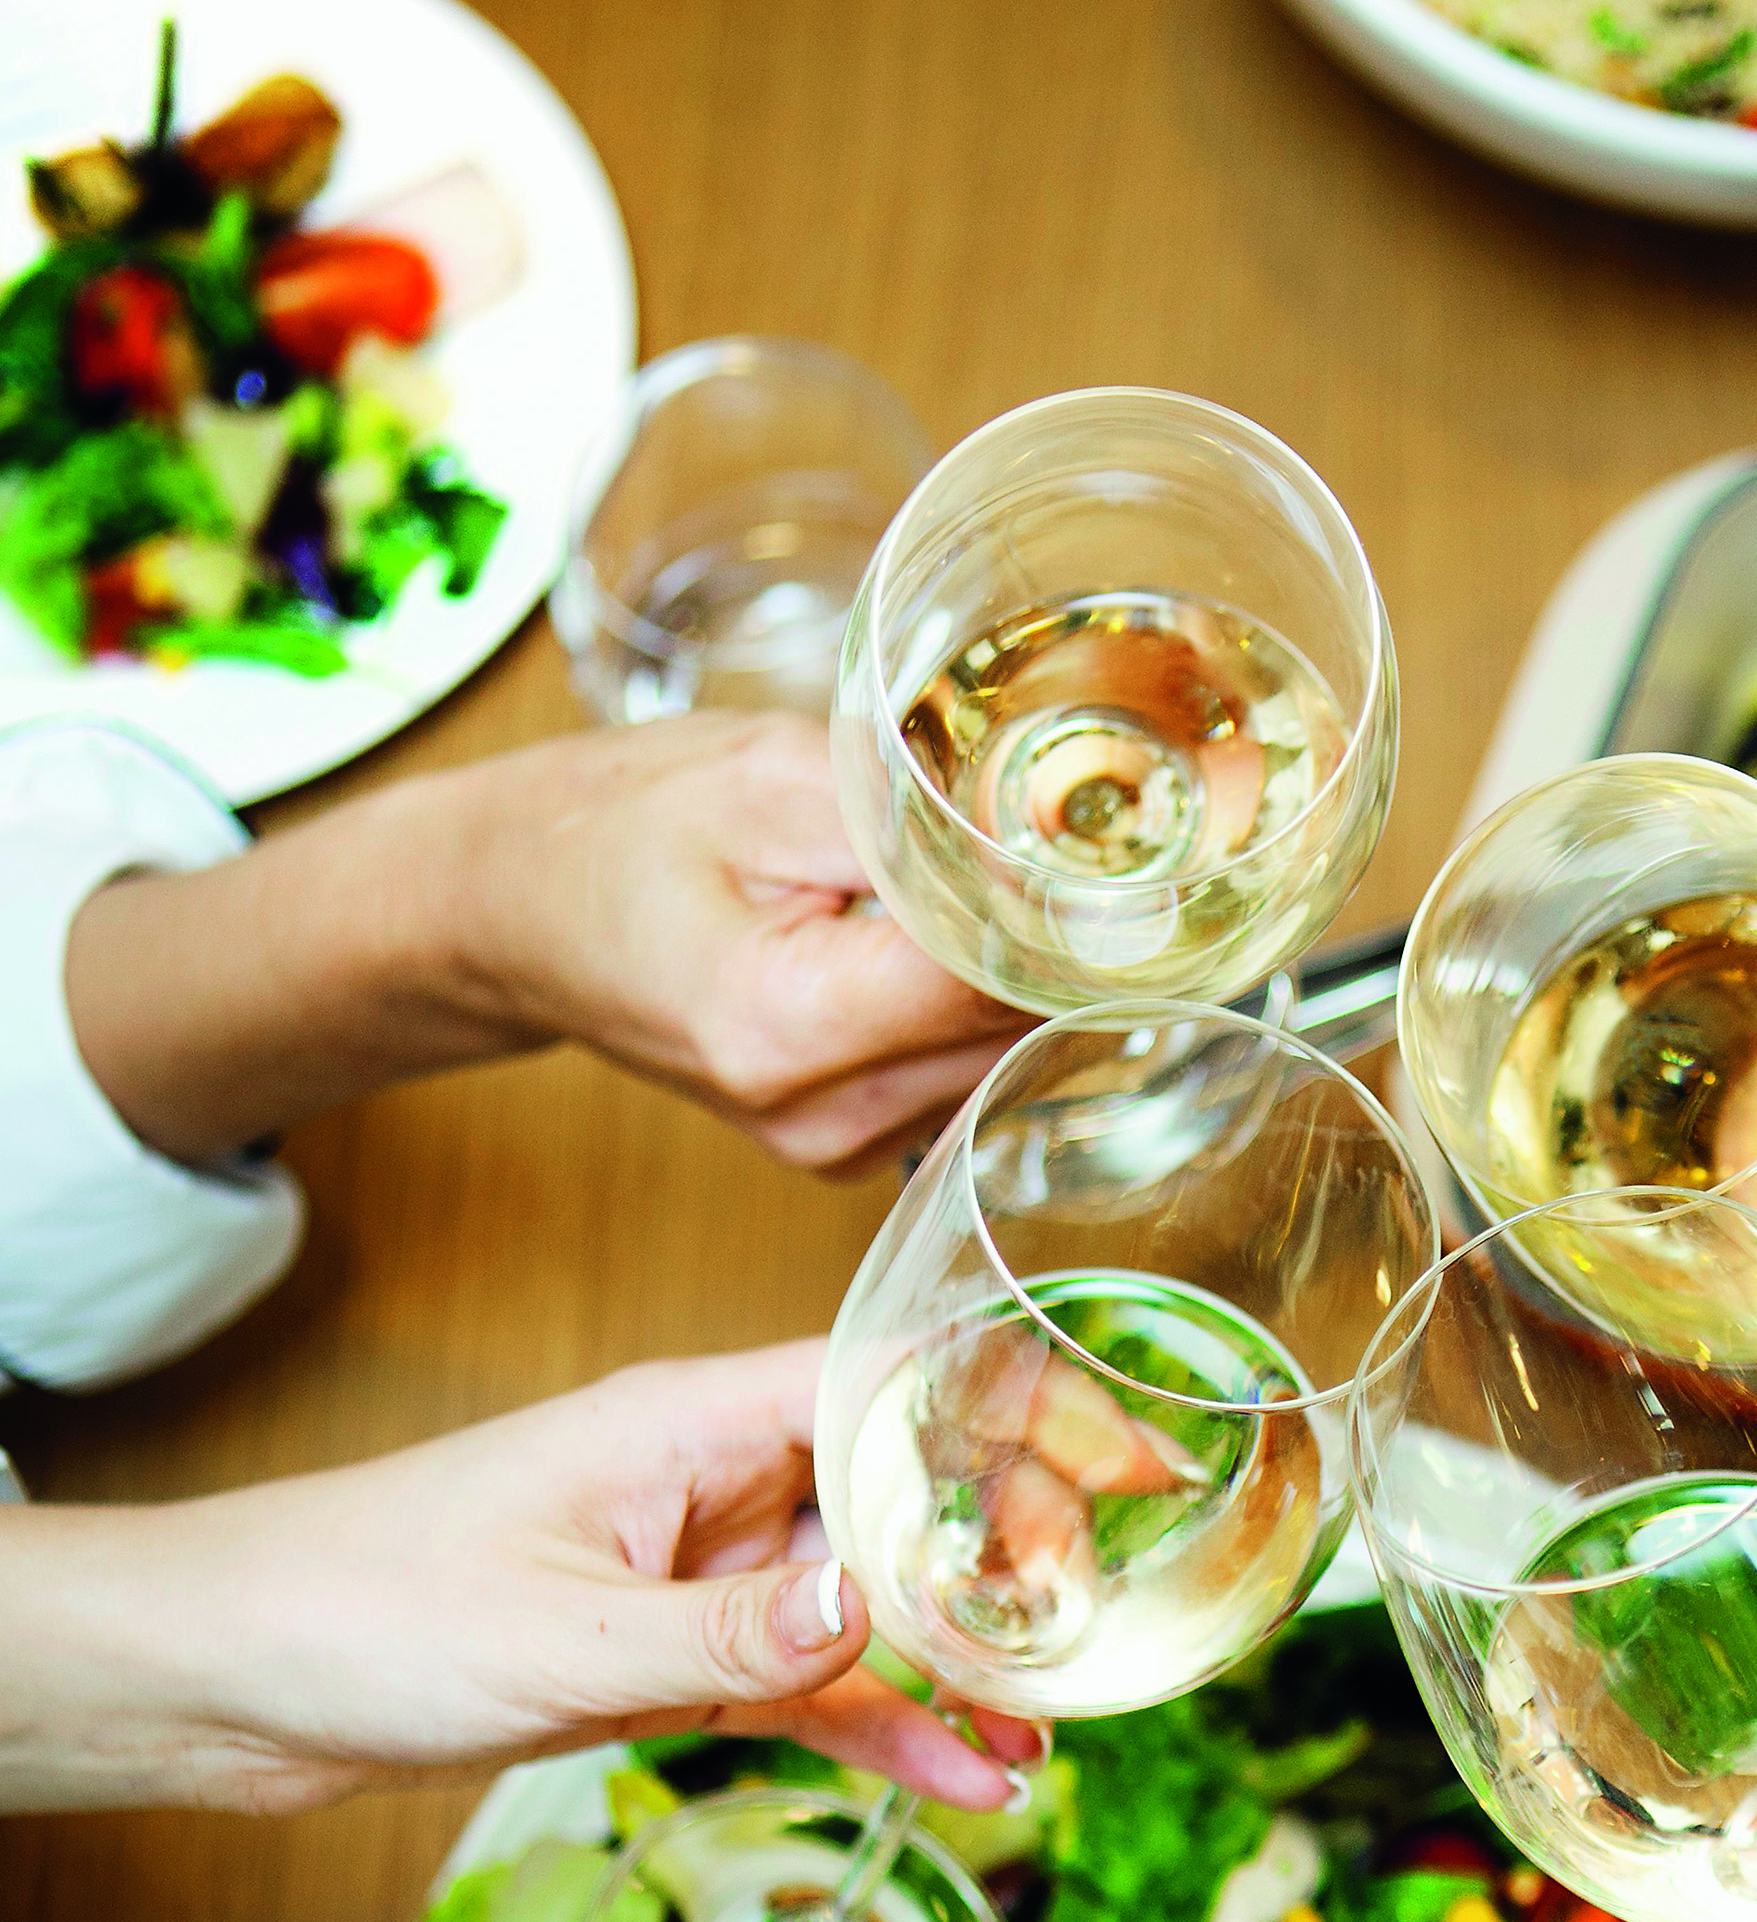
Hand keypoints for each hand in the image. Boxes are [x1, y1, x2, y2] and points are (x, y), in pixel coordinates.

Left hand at [0, 1341, 1040, 1817]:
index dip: (1025, 1415)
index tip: (1129, 1468)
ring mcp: (703, 1567)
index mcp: (696, 1420)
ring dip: (961, 1659)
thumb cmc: (360, 1609)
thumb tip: (876, 1613)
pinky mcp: (675, 1650)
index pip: (900, 1385)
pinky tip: (961, 1778)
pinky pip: (812, 1678)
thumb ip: (724, 1632)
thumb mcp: (554, 1633)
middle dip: (1016, 1552)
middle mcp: (718, 1479)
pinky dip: (885, 1725)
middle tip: (1097, 1631)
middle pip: (912, 1490)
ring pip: (875, 1597)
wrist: (230, 1678)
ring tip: (1053, 1726)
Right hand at [457, 714, 1023, 1168]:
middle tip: (1011, 836)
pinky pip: (963, 1069)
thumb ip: (915, 826)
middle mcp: (821, 1114)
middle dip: (1035, 934)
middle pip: (1012, 1027)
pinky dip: (961, 1002)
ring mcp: (838, 1145)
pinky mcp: (854, 1145)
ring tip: (937, 881)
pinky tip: (907, 940)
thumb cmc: (619, 826)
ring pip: (1002, 1052)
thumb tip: (1053, 862)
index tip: (1077, 844)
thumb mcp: (769, 776)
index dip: (1054, 907)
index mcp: (786, 1025)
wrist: (514, 910)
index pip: (994, 982)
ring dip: (999, 967)